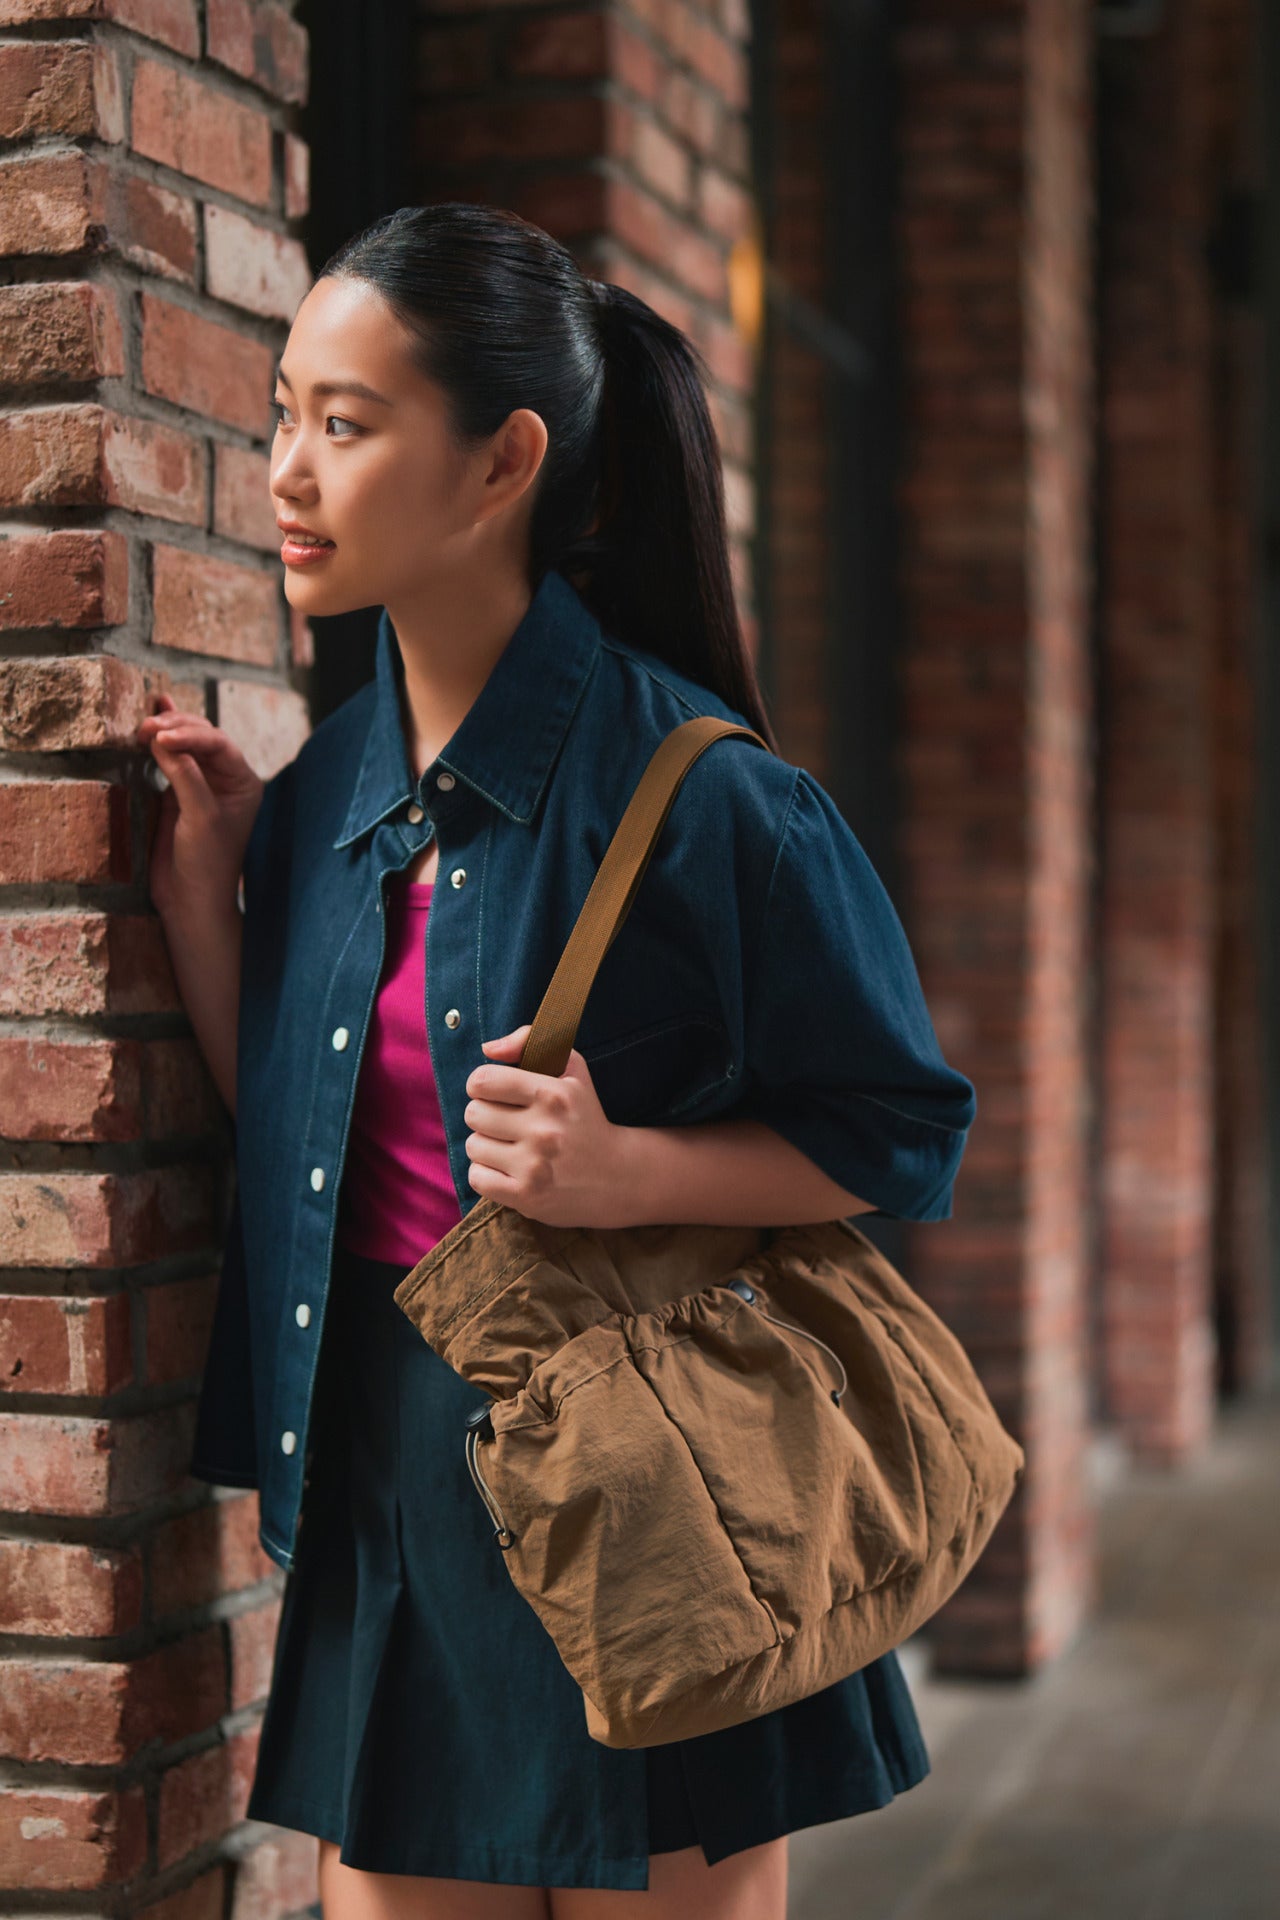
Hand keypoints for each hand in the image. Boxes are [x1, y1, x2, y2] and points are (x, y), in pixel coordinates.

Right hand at [136, 694, 264, 917]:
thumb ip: (184, 776)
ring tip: (142, 725)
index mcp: (243, 782)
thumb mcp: (199, 816)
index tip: (161, 736)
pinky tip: (149, 725)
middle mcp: (225, 779)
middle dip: (175, 728)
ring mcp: (200, 784)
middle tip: (145, 727)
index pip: (218, 744)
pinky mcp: (176, 794)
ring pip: (184, 745)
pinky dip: (157, 744)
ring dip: (165, 731)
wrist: (191, 900)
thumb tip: (161, 739)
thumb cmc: (207, 862)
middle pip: (202, 738)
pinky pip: (168, 761)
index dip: (190, 734)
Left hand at [463, 1024, 627, 1227]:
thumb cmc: (584, 1116)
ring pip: (473, 1146)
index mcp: (553, 1094)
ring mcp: (535, 1166)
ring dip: (487, 1147)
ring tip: (511, 1148)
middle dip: (485, 1117)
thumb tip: (488, 1048)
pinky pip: (476, 1177)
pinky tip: (508, 1170)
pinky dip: (486, 1174)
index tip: (494, 1094)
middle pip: (473, 1114)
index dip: (481, 1086)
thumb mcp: (571, 1069)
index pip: (482, 1081)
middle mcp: (544, 1130)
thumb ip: (530, 1041)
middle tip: (507, 1124)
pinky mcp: (527, 1196)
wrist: (617, 1175)